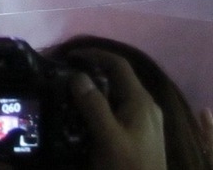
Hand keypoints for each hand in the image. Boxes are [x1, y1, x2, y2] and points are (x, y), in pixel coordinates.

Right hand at [69, 49, 167, 169]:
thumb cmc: (128, 167)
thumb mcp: (108, 138)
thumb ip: (94, 106)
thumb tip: (77, 75)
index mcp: (140, 101)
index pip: (119, 64)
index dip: (95, 54)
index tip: (69, 55)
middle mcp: (146, 106)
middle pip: (119, 78)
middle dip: (93, 72)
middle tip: (66, 75)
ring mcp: (146, 121)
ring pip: (119, 95)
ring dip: (97, 90)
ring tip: (72, 95)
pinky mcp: (142, 135)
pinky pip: (121, 110)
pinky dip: (103, 106)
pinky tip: (87, 118)